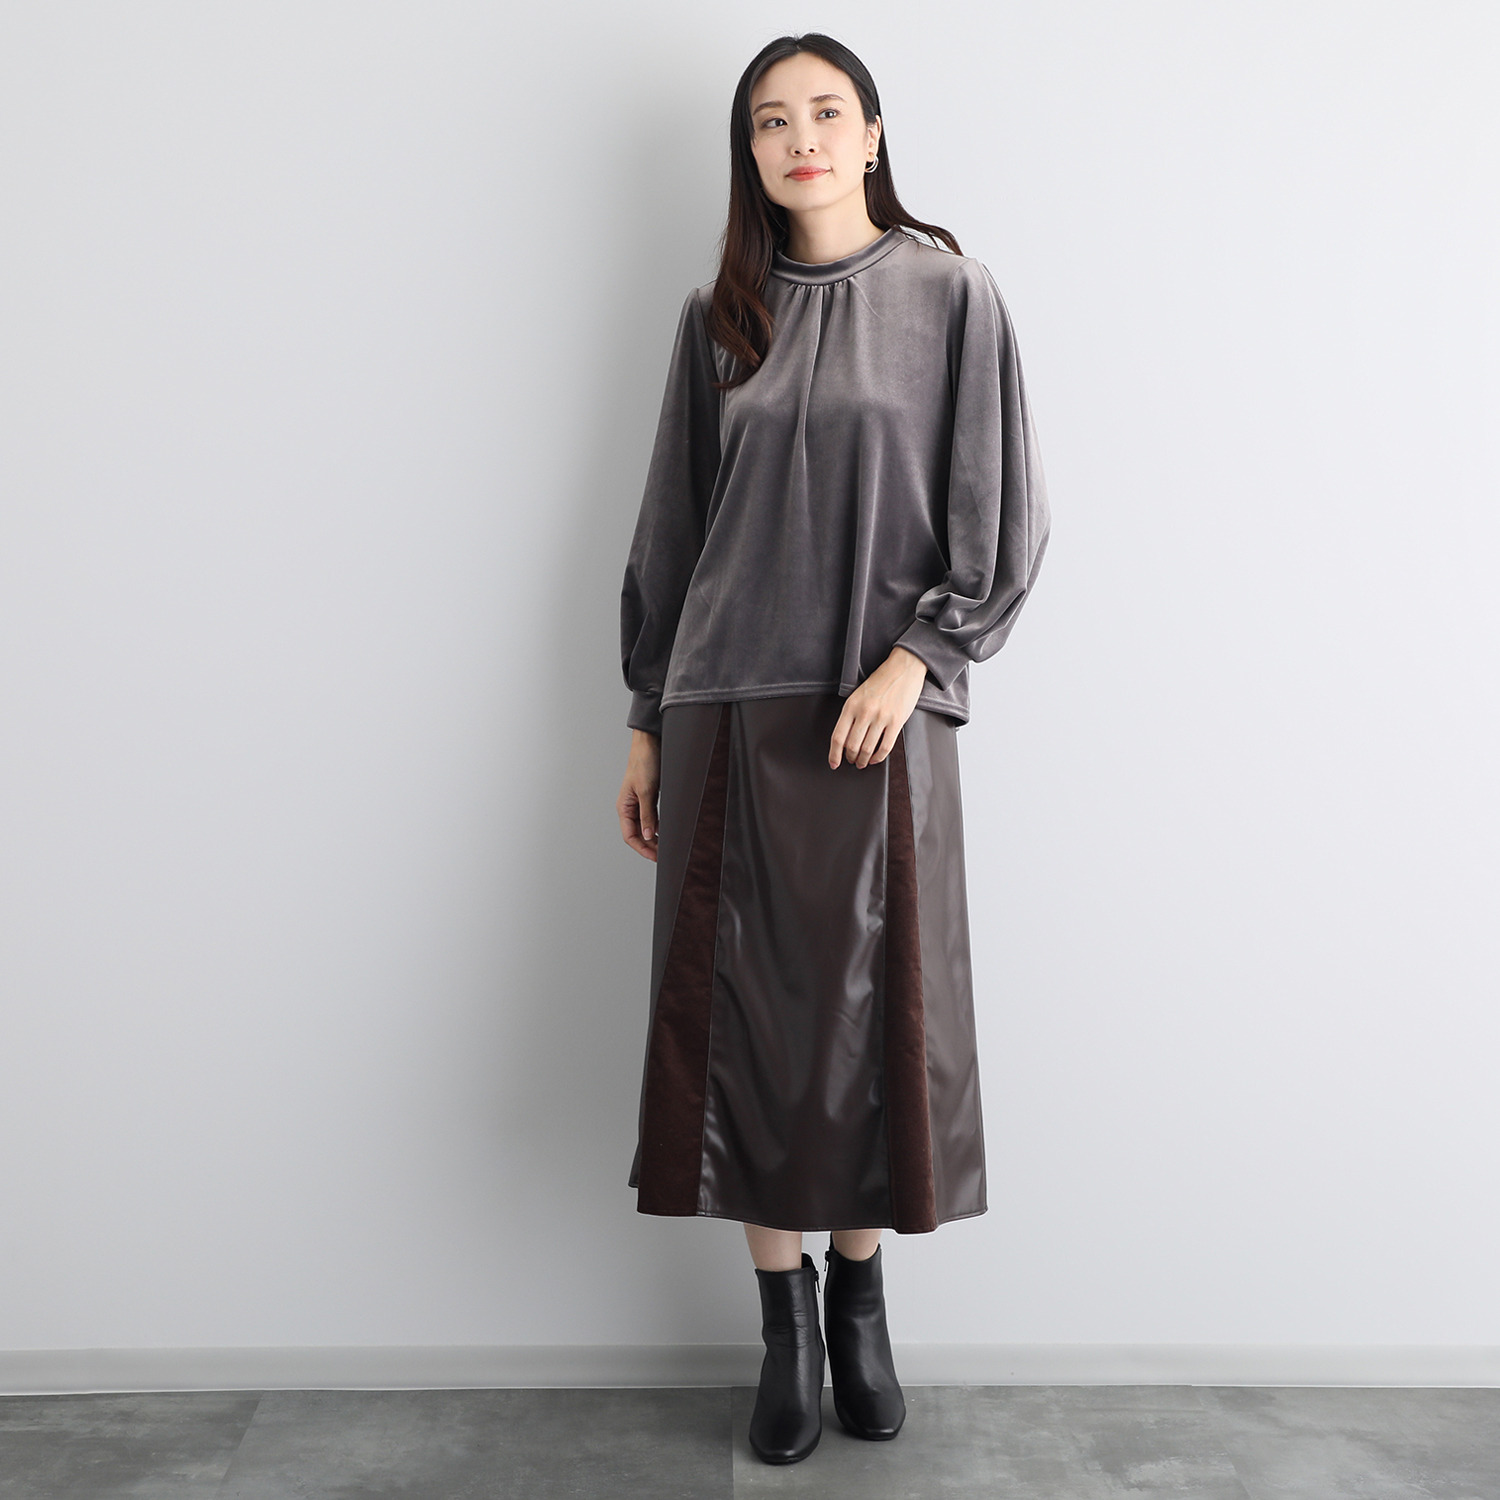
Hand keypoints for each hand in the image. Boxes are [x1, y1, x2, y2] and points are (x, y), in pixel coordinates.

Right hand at [617, 728, 661, 860]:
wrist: (650, 743)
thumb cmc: (643, 762)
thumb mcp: (646, 792)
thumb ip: (647, 815)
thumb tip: (648, 836)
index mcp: (624, 807)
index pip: (630, 836)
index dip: (642, 848)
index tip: (655, 856)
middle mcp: (629, 807)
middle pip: (637, 834)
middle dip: (649, 846)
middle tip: (663, 855)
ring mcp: (639, 803)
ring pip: (645, 827)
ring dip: (654, 838)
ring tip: (666, 847)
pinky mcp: (648, 797)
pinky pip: (651, 818)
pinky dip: (658, 826)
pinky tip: (667, 831)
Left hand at [828, 646, 928, 769]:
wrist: (903, 667)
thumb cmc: (881, 680)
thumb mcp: (858, 694)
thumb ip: (852, 714)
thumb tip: (845, 739)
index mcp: (851, 705)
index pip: (838, 736)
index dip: (834, 754)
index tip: (834, 763)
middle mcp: (864, 712)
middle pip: (852, 746)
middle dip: (850, 758)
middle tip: (851, 761)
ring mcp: (881, 717)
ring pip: (867, 749)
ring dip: (863, 760)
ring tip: (862, 762)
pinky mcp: (896, 721)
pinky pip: (885, 747)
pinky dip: (878, 757)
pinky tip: (875, 759)